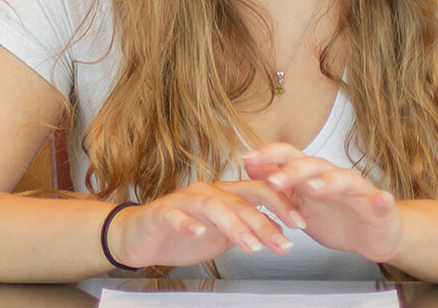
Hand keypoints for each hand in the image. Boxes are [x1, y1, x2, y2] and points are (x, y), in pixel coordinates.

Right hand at [107, 181, 301, 269]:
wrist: (136, 237)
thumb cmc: (177, 234)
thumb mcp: (219, 234)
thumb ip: (245, 229)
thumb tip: (278, 231)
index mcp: (222, 195)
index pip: (257, 192)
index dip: (281, 204)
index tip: (301, 223)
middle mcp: (205, 193)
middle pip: (240, 200)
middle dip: (265, 221)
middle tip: (283, 241)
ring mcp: (182, 201)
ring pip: (213, 207)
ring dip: (234, 225)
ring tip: (251, 246)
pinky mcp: (160, 213)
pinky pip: (174, 216)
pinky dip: (187, 224)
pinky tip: (198, 234)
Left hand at [242, 143, 401, 262]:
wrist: (373, 235)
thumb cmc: (336, 219)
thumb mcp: (301, 204)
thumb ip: (279, 186)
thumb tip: (250, 166)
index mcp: (312, 177)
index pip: (289, 158)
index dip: (269, 156)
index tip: (246, 159)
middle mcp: (334, 178)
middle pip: (313, 165)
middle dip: (292, 172)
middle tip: (273, 181)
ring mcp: (358, 191)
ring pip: (344, 180)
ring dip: (329, 182)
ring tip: (314, 188)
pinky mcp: (380, 208)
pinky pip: (382, 202)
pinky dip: (381, 200)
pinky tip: (380, 200)